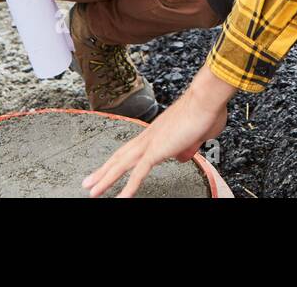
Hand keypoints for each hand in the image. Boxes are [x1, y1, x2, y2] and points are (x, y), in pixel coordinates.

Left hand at [82, 66, 235, 197]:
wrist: (207, 98)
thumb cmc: (206, 111)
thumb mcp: (197, 135)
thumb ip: (188, 146)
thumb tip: (182, 156)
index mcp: (157, 132)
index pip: (132, 150)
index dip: (118, 160)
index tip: (110, 168)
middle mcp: (149, 136)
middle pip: (120, 156)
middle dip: (103, 171)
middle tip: (89, 182)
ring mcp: (151, 142)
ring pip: (122, 164)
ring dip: (106, 179)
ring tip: (93, 191)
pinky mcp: (157, 150)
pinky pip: (139, 173)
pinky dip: (129, 187)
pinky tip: (122, 198)